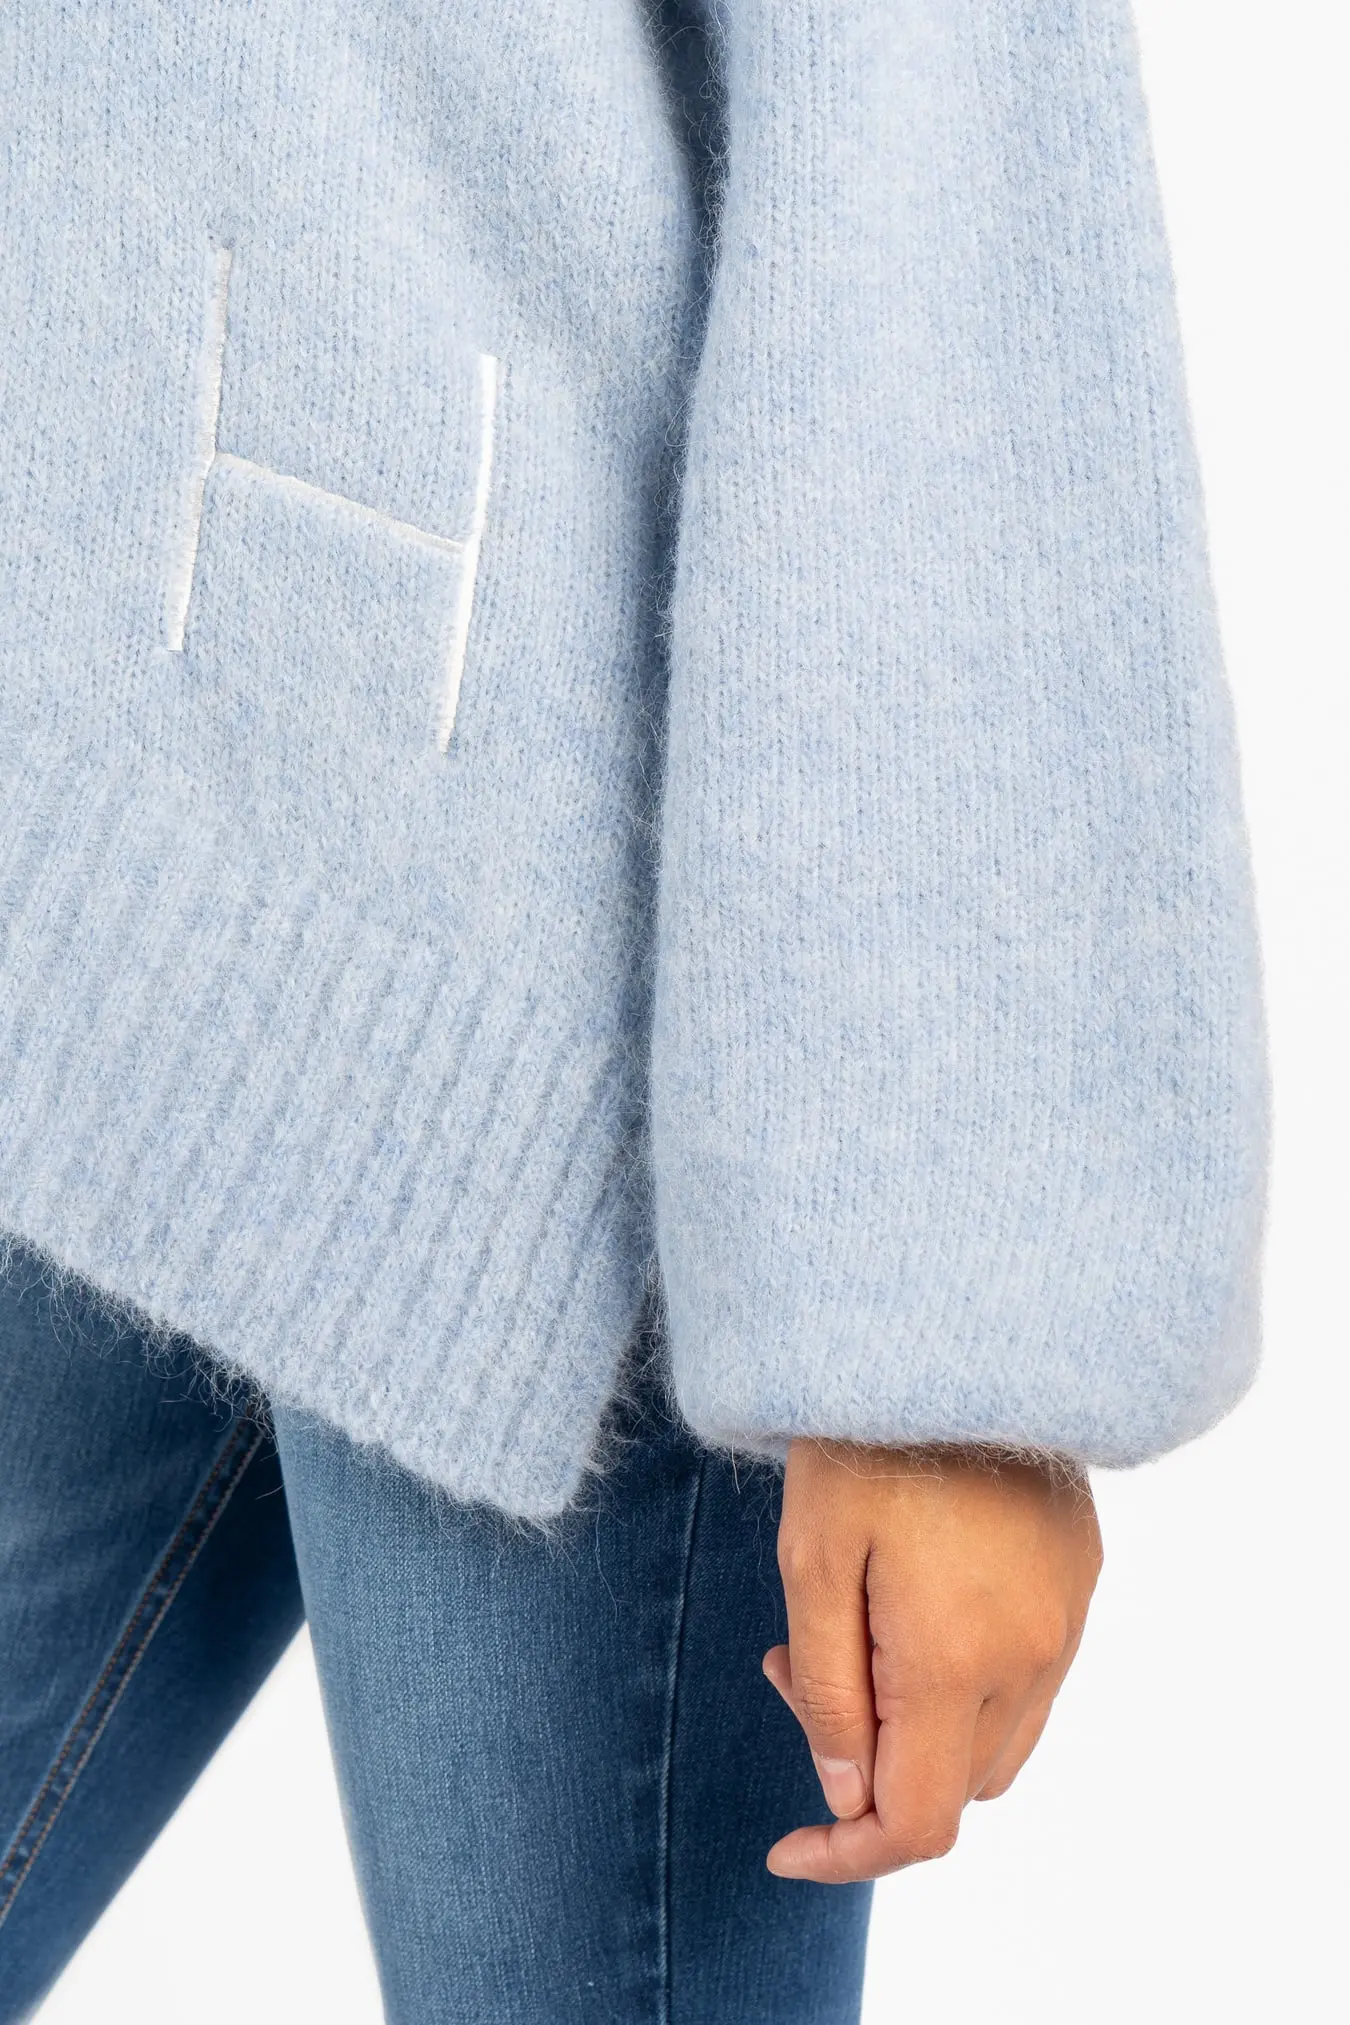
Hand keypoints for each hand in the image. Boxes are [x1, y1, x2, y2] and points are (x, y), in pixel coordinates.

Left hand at [763, 1435, 1101, 1881]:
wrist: (954, 1327)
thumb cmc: (863, 1434)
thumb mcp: (812, 1561)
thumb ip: (827, 1689)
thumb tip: (846, 1794)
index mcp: (955, 1659)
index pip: (918, 1821)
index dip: (847, 1855)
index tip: (786, 1846)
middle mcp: (1031, 1652)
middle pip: (960, 1785)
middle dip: (873, 1771)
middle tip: (792, 1674)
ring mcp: (1067, 1614)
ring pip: (1000, 1737)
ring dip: (923, 1727)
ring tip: (845, 1632)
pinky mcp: (1080, 1573)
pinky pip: (1030, 1674)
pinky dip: (966, 1679)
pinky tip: (908, 1602)